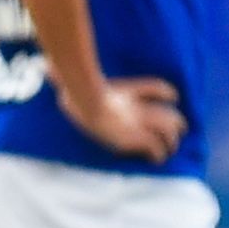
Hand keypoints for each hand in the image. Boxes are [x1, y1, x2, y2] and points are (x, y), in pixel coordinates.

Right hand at [61, 76, 186, 162]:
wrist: (86, 101)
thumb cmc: (77, 89)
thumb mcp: (70, 78)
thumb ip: (61, 74)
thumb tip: (46, 67)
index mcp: (126, 92)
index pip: (154, 88)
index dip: (166, 92)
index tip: (174, 96)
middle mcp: (137, 107)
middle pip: (166, 113)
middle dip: (176, 121)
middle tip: (182, 127)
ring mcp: (138, 122)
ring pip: (167, 131)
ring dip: (172, 140)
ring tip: (173, 148)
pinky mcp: (136, 137)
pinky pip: (154, 148)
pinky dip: (158, 155)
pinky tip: (158, 160)